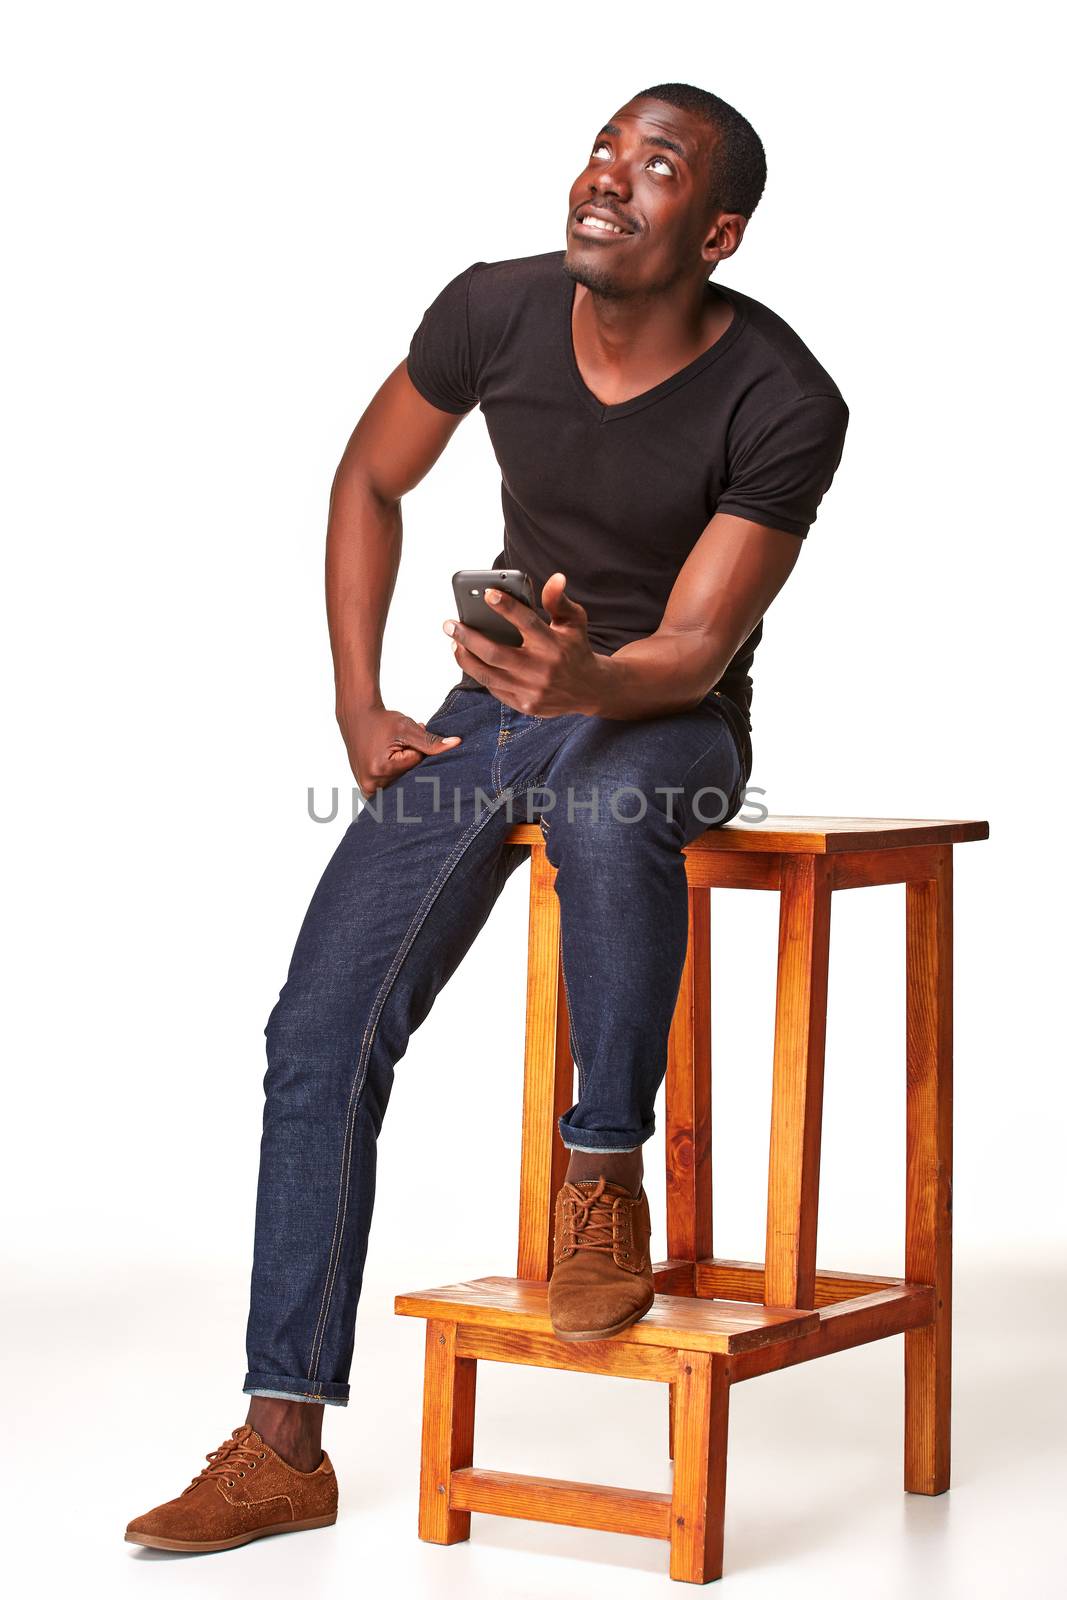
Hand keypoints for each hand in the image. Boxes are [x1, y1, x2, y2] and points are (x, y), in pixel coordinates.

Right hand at [338, 703, 460, 796]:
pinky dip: (394, 777)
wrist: (356, 717)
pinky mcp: (366, 790)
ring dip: (402, 770)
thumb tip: (457, 743)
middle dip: (410, 763)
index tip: (405, 740)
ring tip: (389, 752)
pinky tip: (386, 762)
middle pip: (409, 779)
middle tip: (397, 746)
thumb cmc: (381, 721)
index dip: (416, 750)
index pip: (416, 766)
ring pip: (401, 784)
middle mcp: (371, 785)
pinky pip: (390, 788)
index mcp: (381, 770)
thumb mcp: (407, 728)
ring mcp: (367, 790)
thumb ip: (431, 741)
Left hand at [442, 572, 605, 716]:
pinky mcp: (526, 705)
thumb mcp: (574, 622)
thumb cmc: (576, 648)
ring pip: (487, 674)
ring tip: (454, 642)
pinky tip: (470, 659)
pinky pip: (494, 688)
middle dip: (467, 637)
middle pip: (494, 653)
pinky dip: (480, 673)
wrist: (590, 690)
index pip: (526, 622)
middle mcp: (542, 669)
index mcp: (554, 644)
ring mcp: (532, 690)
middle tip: (450, 624)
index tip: (486, 593)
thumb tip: (556, 578)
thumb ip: (559, 601)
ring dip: (465, 657)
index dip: (506, 606)